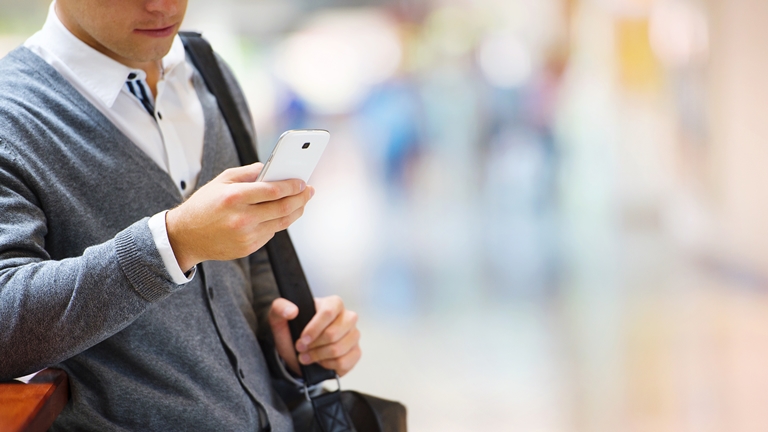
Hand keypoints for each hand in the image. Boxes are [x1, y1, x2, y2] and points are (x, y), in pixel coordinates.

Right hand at [166, 163, 313, 270]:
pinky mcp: (248, 248)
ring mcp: (246, 235)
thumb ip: (248, 173)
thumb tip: (272, 168)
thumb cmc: (204, 204)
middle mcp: (241, 218)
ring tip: (302, 202)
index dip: (291, 186)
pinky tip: (284, 213)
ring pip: (281, 223)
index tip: (302, 181)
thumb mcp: (221, 181)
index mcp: (234, 197)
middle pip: (282, 208)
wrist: (185, 236)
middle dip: (300, 198)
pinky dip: (279, 222)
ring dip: (296, 211)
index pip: (272, 190)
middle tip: (309, 191)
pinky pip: (271, 233)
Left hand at [268, 296, 361, 376]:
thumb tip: (292, 310)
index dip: (314, 328)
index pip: (329, 312)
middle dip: (314, 345)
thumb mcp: (280, 319)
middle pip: (334, 333)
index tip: (302, 339)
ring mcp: (353, 335)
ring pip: (339, 349)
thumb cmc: (293, 332)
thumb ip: (280, 308)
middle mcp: (347, 317)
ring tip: (307, 356)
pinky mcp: (355, 352)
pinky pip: (344, 362)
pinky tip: (320, 361)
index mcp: (332, 304)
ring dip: (318, 356)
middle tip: (302, 349)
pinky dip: (328, 365)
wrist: (298, 352)